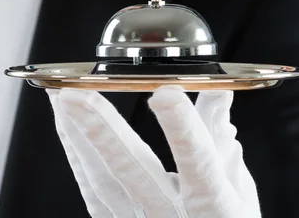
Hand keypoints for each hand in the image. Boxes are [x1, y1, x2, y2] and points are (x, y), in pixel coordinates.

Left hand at [47, 86, 260, 217]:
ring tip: (60, 98)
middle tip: (74, 96)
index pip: (199, 164)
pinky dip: (76, 155)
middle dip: (101, 132)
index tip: (167, 94)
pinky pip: (91, 192)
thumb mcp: (238, 190)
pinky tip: (65, 126)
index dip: (183, 129)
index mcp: (214, 208)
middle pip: (133, 174)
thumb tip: (217, 93)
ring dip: (77, 137)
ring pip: (101, 183)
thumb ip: (220, 140)